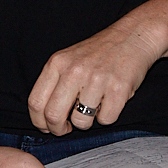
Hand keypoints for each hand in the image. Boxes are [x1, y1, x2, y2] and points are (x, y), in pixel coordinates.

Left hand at [26, 17, 167, 133]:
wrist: (132, 37)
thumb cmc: (98, 53)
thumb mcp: (68, 60)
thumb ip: (54, 83)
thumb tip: (44, 119)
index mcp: (57, 63)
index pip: (35, 101)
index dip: (39, 121)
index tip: (46, 127)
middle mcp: (74, 71)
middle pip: (53, 115)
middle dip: (58, 130)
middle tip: (67, 129)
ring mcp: (96, 80)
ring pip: (81, 122)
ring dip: (86, 121)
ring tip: (93, 105)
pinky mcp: (118, 89)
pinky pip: (106, 120)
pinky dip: (107, 116)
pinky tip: (110, 101)